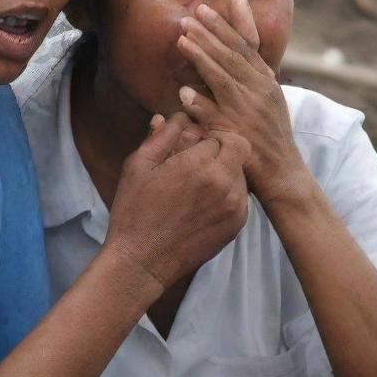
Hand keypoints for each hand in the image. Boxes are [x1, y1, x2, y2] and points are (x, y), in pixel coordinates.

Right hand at [106, 112, 249, 290]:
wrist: (142, 260)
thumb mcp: (139, 165)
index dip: (205, 134)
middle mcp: (225, 183)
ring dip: (224, 170)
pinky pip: (241, 196)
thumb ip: (162, 136)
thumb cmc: (135, 210)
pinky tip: (201, 202)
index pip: (220, 132)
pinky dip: (227, 192)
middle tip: (194, 160)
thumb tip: (177, 115)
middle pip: (238, 148)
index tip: (190, 143)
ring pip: (241, 172)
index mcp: (200, 164)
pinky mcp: (237, 225)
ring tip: (196, 184)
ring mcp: (235, 207)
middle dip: (219, 149)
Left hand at [176, 0, 308, 206]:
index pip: (245, 46)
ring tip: (181, 41)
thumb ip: (253, 75)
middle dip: (209, 33)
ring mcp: (248, 113)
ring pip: (222, 79)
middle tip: (189, 16)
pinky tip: (183, 93)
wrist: (283, 172)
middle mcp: (260, 91)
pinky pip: (215, 117)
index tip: (209, 8)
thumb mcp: (268, 98)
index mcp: (266, 80)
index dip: (227, 25)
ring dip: (201, 58)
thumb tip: (237, 51)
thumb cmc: (269, 135)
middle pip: (232, 56)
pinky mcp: (237, 135)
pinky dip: (200, 105)